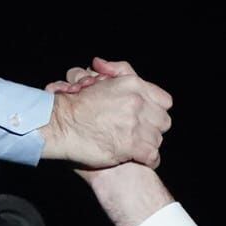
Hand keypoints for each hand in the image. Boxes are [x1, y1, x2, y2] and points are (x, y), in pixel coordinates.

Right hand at [39, 57, 171, 168]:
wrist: (61, 123)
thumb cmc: (77, 103)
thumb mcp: (100, 79)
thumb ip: (117, 70)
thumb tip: (106, 65)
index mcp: (133, 85)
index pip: (165, 101)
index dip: (157, 110)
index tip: (149, 116)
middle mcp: (136, 103)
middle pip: (164, 121)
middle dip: (154, 128)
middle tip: (141, 132)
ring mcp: (134, 124)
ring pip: (157, 139)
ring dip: (148, 144)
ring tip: (136, 145)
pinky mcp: (130, 146)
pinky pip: (152, 156)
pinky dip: (148, 160)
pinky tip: (139, 158)